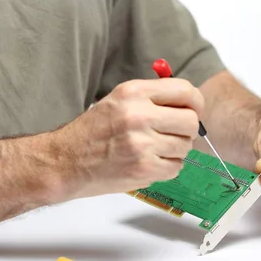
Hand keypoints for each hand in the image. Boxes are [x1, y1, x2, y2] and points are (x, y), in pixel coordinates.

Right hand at [49, 78, 202, 200]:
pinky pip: (176, 167)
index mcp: (134, 92)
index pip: (186, 91)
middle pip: (191, 121)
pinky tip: (149, 162)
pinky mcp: (143, 169)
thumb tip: (191, 101)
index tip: (193, 110)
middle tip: (173, 134)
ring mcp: (142, 144)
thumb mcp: (120, 99)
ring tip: (154, 149)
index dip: (196, 103)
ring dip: (176, 150)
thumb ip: (154, 96)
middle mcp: (139, 115)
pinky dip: (167, 167)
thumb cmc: (94, 131)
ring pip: (185, 147)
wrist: (65, 162)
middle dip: (187, 130)